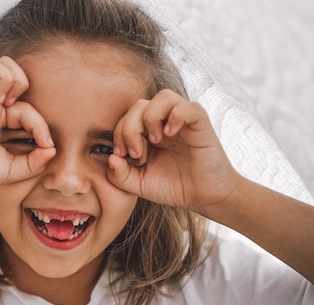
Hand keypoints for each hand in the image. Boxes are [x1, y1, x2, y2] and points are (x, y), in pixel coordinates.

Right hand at [0, 56, 55, 193]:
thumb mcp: (14, 169)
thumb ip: (35, 162)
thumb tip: (52, 148)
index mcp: (1, 116)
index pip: (27, 104)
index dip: (40, 122)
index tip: (44, 143)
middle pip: (10, 68)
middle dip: (19, 82)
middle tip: (11, 106)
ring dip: (2, 77)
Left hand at [106, 89, 240, 212]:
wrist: (204, 197)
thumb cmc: (173, 188)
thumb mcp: (138, 185)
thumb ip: (119, 175)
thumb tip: (110, 157)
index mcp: (147, 132)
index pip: (126, 117)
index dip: (118, 133)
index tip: (122, 156)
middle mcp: (164, 122)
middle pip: (139, 105)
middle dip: (130, 128)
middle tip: (136, 153)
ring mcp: (182, 121)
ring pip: (163, 97)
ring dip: (151, 117)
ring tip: (155, 140)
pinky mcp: (200, 124)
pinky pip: (188, 107)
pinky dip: (176, 116)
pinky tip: (170, 134)